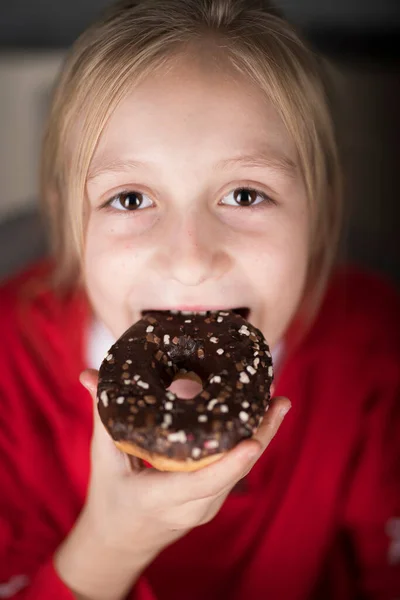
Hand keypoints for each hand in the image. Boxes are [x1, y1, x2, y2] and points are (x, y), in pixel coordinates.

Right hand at [55, 369, 289, 599]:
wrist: (120, 541)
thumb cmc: (110, 498)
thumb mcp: (103, 459)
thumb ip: (103, 416)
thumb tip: (88, 375)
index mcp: (159, 498)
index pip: (199, 483)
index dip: (229, 463)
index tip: (252, 441)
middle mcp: (189, 508)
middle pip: (233, 473)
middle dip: (261, 437)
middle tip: (279, 403)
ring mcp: (205, 508)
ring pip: (240, 472)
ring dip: (261, 438)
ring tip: (275, 404)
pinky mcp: (212, 502)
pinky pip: (235, 473)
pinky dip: (249, 447)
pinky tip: (260, 420)